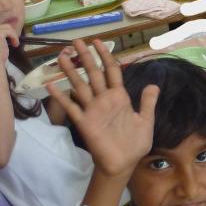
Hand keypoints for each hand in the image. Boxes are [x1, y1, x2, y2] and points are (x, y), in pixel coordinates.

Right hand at [47, 39, 157, 178]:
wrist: (124, 164)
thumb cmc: (135, 143)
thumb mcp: (145, 121)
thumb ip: (147, 103)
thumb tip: (153, 85)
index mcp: (119, 97)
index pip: (111, 71)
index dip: (105, 56)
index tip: (98, 42)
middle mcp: (104, 100)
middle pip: (93, 74)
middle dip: (85, 58)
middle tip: (76, 42)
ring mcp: (93, 110)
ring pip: (80, 86)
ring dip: (71, 71)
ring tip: (61, 56)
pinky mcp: (85, 122)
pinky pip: (72, 107)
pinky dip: (61, 96)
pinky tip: (51, 85)